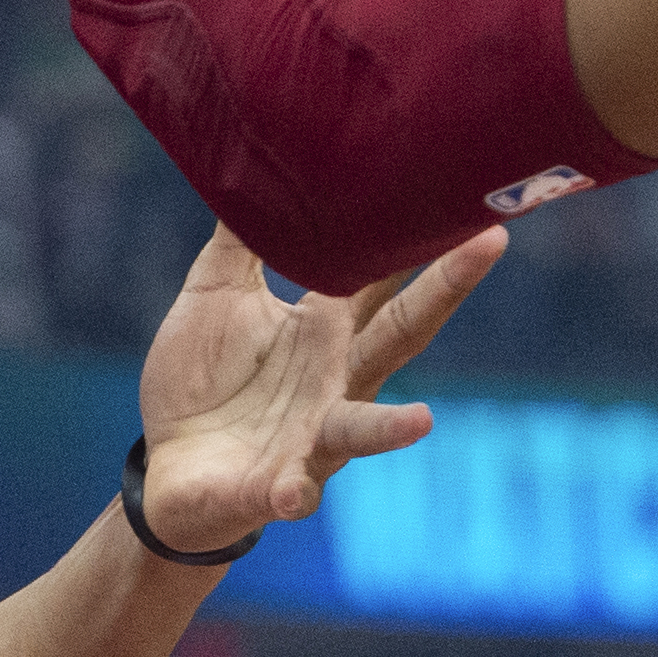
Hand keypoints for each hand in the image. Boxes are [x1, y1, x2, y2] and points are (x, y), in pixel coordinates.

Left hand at [133, 222, 502, 551]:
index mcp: (323, 329)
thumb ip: (239, 239)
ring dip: (390, 428)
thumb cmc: (200, 378)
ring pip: (359, 428)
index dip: (416, 235)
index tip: (458, 187)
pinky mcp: (275, 486)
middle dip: (442, 291)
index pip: (380, 276)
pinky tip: (294, 494)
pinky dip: (294, 494)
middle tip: (490, 241)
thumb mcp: (214, 293)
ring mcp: (311, 437)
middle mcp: (334, 380)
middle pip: (398, 332)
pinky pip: (289, 491)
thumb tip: (250, 161)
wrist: (166, 469)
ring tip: (423, 422)